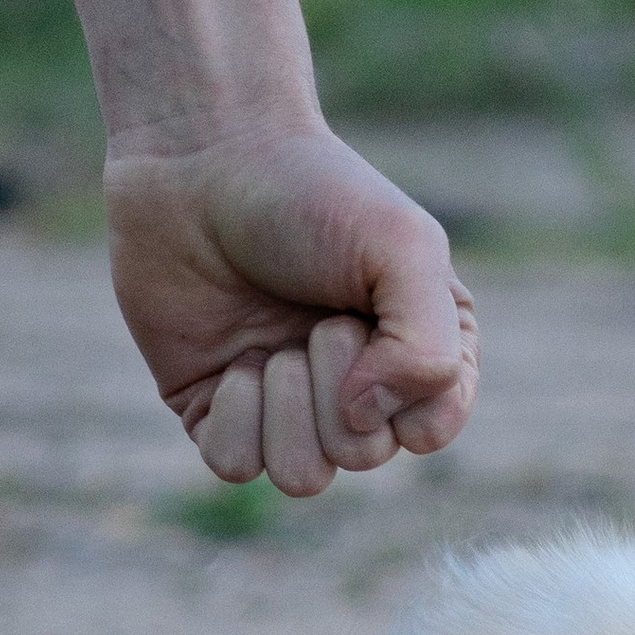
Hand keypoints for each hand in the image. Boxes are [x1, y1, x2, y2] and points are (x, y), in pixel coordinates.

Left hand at [104, 122, 478, 495]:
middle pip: (362, 454)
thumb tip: (369, 419)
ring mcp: (282, 403)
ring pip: (302, 475)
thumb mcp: (405, 249)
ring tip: (267, 342)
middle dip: (335, 383)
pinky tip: (229, 359)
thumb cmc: (313, 194)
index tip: (374, 325)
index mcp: (414, 350)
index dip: (405, 391)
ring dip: (284, 405)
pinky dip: (232, 414)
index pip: (432, 428)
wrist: (202, 160)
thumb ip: (429, 346)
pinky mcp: (215, 408)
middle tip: (315, 316)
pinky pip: (234, 465)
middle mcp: (353, 387)